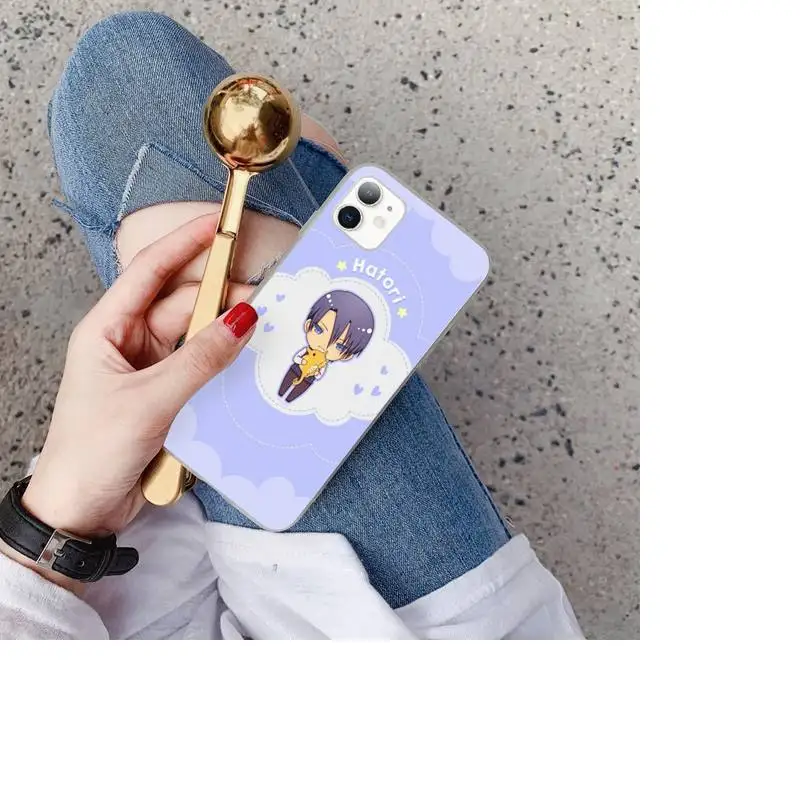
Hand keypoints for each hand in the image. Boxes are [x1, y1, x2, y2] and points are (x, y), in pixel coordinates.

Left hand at [19, 214, 257, 551]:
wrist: (83, 510)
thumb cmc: (92, 451)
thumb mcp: (151, 400)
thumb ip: (201, 360)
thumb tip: (242, 320)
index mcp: (107, 330)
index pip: (150, 272)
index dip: (185, 243)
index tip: (219, 223)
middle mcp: (129, 344)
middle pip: (183, 306)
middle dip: (220, 299)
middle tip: (261, 296)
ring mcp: (150, 372)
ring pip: (197, 339)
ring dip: (225, 336)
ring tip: (259, 332)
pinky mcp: (167, 398)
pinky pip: (202, 370)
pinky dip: (223, 367)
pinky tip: (244, 366)